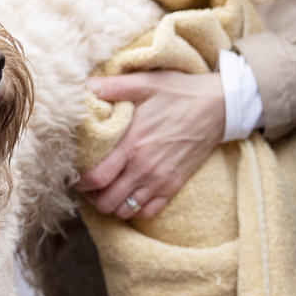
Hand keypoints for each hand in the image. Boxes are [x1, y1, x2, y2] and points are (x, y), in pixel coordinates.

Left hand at [76, 71, 225, 219]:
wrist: (219, 106)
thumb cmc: (180, 92)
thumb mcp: (145, 82)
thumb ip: (112, 86)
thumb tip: (85, 86)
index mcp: (132, 144)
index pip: (96, 178)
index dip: (81, 182)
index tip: (76, 175)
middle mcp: (144, 168)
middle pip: (107, 202)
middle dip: (93, 197)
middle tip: (90, 186)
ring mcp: (160, 180)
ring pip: (125, 211)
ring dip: (112, 204)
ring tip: (108, 190)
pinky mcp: (174, 185)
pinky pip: (148, 212)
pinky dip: (135, 210)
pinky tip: (130, 195)